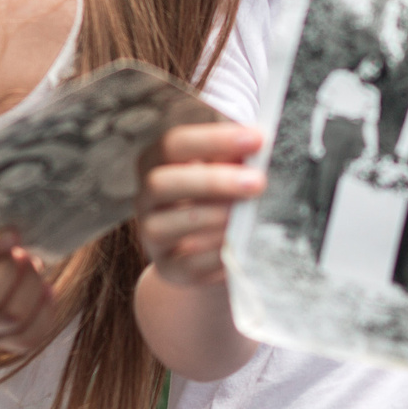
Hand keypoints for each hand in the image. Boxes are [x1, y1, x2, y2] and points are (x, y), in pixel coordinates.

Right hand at [0, 220, 59, 346]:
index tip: (11, 231)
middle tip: (22, 251)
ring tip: (34, 264)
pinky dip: (45, 313)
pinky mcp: (4, 339)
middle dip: (9, 272)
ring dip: (31, 288)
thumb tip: (5, 212)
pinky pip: (27, 339)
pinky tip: (46, 289)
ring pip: (9, 319)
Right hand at [137, 121, 263, 288]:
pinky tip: (242, 244)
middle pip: (162, 183)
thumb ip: (235, 158)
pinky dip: (217, 253)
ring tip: (250, 214)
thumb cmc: (220, 199)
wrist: (210, 254)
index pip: (174, 144)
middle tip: (258, 181)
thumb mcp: (225, 172)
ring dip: (215, 217)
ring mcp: (151, 235)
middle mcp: (146, 198)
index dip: (214, 140)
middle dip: (212, 181)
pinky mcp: (168, 268)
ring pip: (168, 225)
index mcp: (156, 163)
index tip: (257, 139)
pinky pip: (188, 263)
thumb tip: (261, 145)